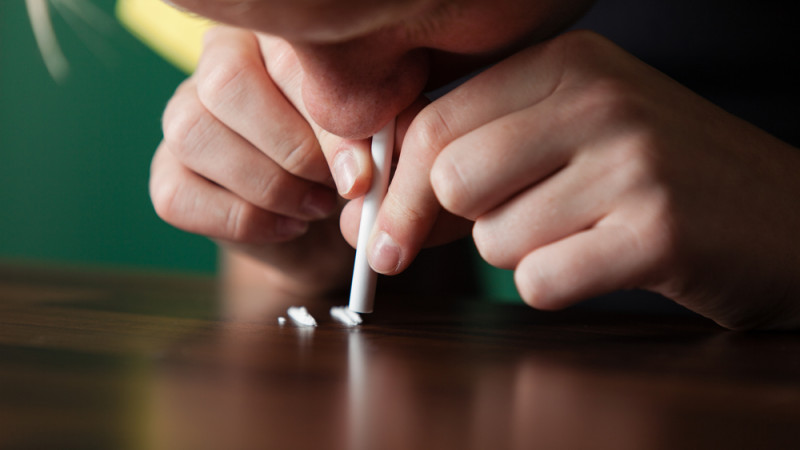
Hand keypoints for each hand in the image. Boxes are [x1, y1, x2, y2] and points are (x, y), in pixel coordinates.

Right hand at [151, 27, 358, 294]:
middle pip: (226, 85)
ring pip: (194, 134)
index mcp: (275, 40)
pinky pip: (179, 194)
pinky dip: (242, 221)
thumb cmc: (358, 166)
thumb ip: (376, 137)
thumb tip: (355, 167)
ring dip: (267, 185)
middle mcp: (218, 65)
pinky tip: (289, 226)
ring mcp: (183, 117)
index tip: (361, 171)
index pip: (286, 57)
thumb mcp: (381, 145)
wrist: (332, 229)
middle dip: (292, 150)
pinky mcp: (167, 173)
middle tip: (338, 187)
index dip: (324, 117)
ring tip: (317, 207)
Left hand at [371, 30, 799, 328]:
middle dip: (463, 221)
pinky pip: (540, 282)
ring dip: (523, 251)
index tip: (384, 231)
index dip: (395, 187)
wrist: (779, 214)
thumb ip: (466, 164)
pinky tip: (606, 259)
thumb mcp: (563, 138)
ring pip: (493, 238)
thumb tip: (365, 219)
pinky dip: (558, 285)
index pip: (432, 122)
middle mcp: (598, 98)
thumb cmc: (652, 176)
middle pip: (451, 179)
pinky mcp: (657, 232)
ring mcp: (632, 163)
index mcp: (565, 60)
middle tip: (516, 220)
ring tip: (585, 229)